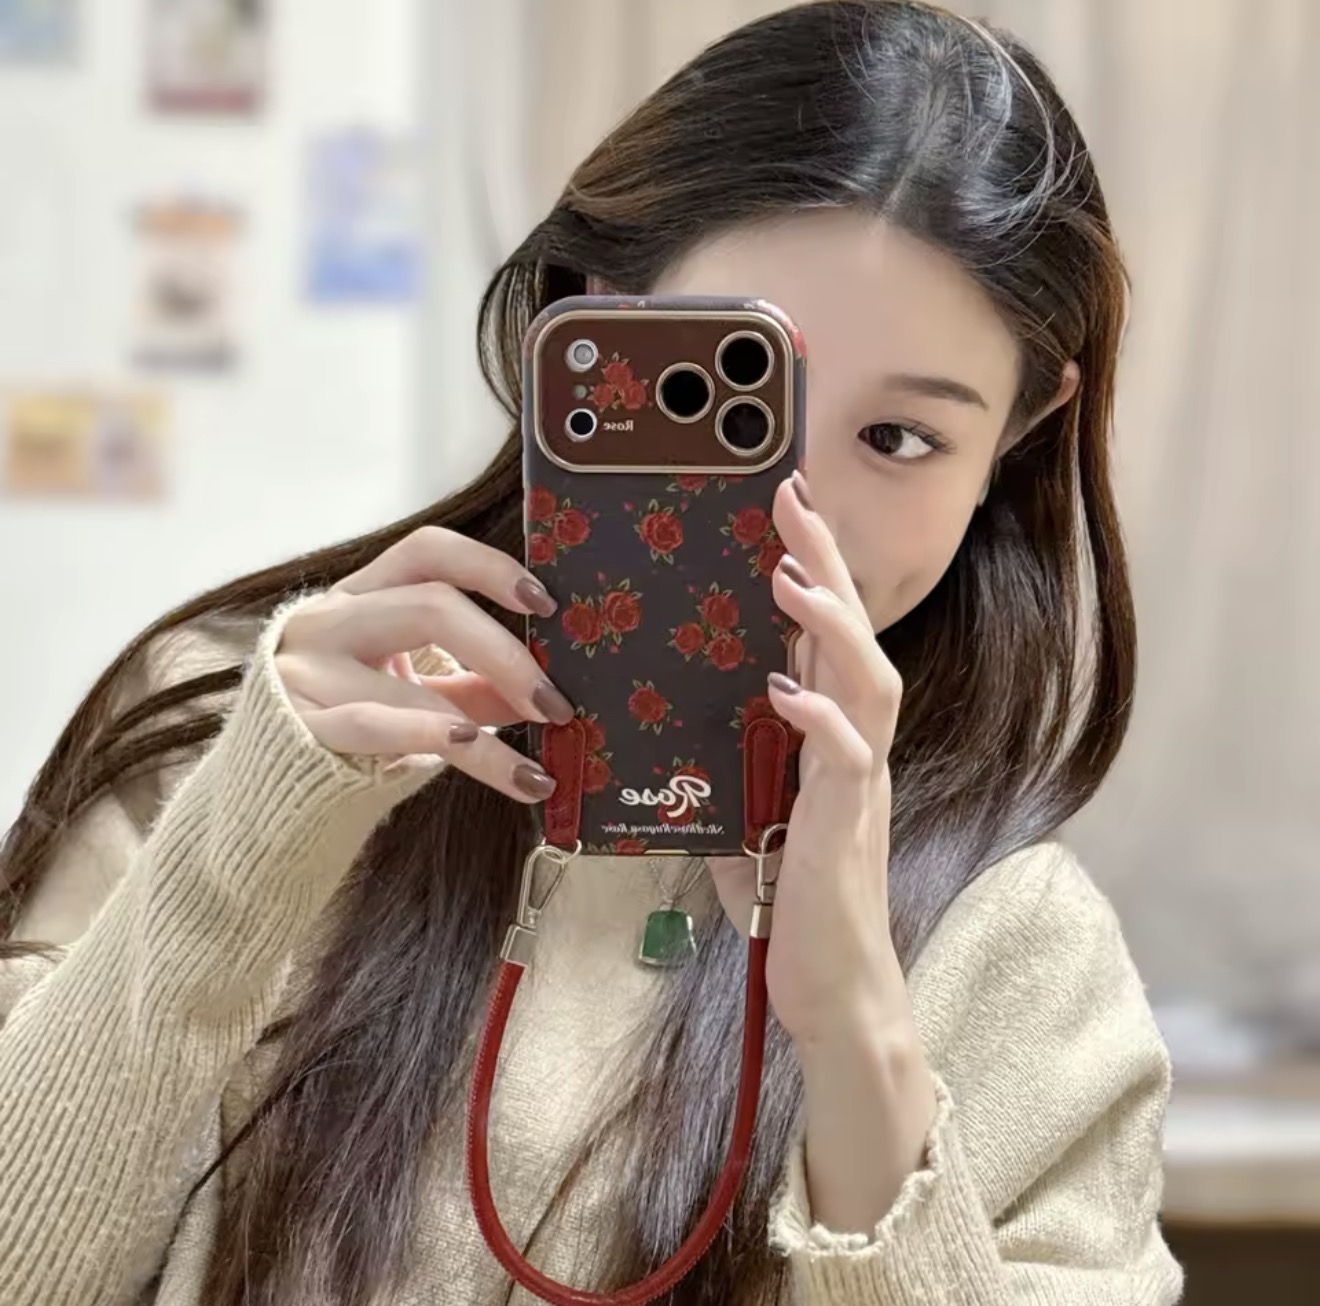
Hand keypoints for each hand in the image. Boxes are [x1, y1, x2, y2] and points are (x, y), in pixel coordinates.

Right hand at [275, 526, 574, 803]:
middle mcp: (329, 620)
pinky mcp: (299, 725)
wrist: (267, 789)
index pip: (428, 552)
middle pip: (431, 606)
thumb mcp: (413, 695)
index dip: (489, 565)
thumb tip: (547, 691)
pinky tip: (473, 748)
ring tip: (537, 763)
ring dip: (486, 724)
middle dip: (505, 654)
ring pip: (408, 677)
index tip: (546, 601)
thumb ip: (474, 688)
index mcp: (361, 597)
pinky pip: (376, 725)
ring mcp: (307, 671)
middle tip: (554, 704)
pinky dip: (431, 733)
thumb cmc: (346, 727)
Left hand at [708, 474, 908, 1046]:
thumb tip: (663, 729)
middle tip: (791, 498)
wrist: (830, 988)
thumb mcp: (740, 816)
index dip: (808, 573)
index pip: (822, 639)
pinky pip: (847, 758)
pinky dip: (822, 718)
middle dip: (823, 563)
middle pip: (853, 636)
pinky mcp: (847, 827)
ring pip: (868, 681)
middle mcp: (852, 748)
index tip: (782, 513)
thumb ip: (720, 767)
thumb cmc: (788, 903)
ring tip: (790, 574)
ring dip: (830, 624)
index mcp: (826, 738)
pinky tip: (787, 689)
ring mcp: (856, 784)